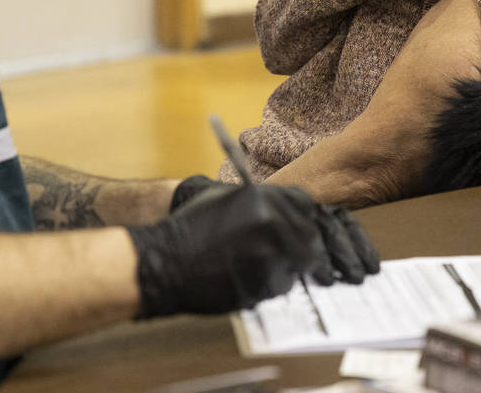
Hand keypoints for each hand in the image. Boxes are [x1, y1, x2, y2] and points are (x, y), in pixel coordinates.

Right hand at [129, 183, 379, 318]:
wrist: (164, 259)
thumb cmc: (194, 226)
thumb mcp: (229, 198)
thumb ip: (265, 201)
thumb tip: (301, 214)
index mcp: (263, 196)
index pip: (308, 207)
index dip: (313, 221)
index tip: (316, 231)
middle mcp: (270, 222)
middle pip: (310, 237)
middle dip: (311, 250)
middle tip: (310, 260)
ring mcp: (266, 254)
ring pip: (299, 263)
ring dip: (290, 268)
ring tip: (265, 266)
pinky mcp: (260, 283)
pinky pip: (281, 285)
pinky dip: (272, 284)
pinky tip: (250, 278)